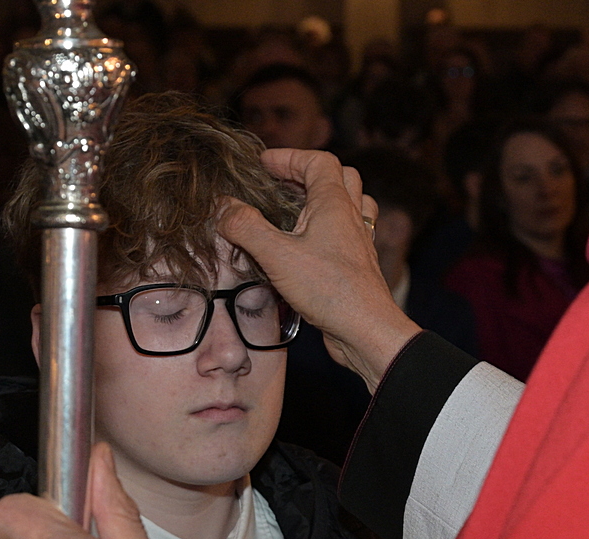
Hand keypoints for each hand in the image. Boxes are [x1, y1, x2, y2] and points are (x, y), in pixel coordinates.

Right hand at [220, 148, 423, 391]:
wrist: (367, 331)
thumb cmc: (330, 290)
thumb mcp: (277, 256)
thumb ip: (246, 228)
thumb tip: (222, 207)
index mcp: (335, 203)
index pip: (317, 162)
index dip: (289, 157)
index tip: (263, 164)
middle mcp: (352, 217)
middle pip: (338, 177)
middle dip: (307, 173)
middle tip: (280, 183)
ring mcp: (359, 241)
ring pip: (351, 204)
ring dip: (326, 198)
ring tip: (299, 208)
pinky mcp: (359, 265)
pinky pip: (351, 232)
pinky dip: (333, 227)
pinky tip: (314, 244)